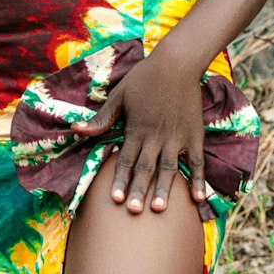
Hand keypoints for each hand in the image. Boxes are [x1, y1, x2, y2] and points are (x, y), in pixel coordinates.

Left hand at [70, 48, 204, 212]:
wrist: (177, 63)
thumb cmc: (144, 78)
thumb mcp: (119, 96)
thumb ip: (101, 118)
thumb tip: (76, 130)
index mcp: (137, 128)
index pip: (126, 160)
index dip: (119, 180)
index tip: (113, 199)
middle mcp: (156, 136)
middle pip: (146, 168)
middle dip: (139, 191)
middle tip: (133, 211)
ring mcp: (177, 137)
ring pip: (170, 168)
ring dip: (164, 189)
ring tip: (159, 209)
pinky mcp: (194, 134)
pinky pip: (197, 161)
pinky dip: (197, 179)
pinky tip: (197, 198)